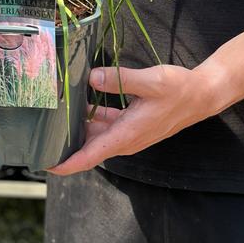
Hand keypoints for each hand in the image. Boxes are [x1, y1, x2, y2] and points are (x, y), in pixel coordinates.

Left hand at [47, 64, 212, 175]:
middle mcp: (126, 139)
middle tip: (41, 131)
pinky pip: (108, 125)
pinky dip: (94, 117)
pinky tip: (84, 102)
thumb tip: (92, 78)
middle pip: (89, 147)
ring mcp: (130, 133)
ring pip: (97, 135)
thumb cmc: (178, 89)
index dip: (66, 164)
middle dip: (66, 143)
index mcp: (127, 135)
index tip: (46, 164)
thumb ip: (119, 78)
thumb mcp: (150, 81)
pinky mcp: (133, 124)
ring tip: (57, 115)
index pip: (89, 157)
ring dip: (79, 128)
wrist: (201, 94)